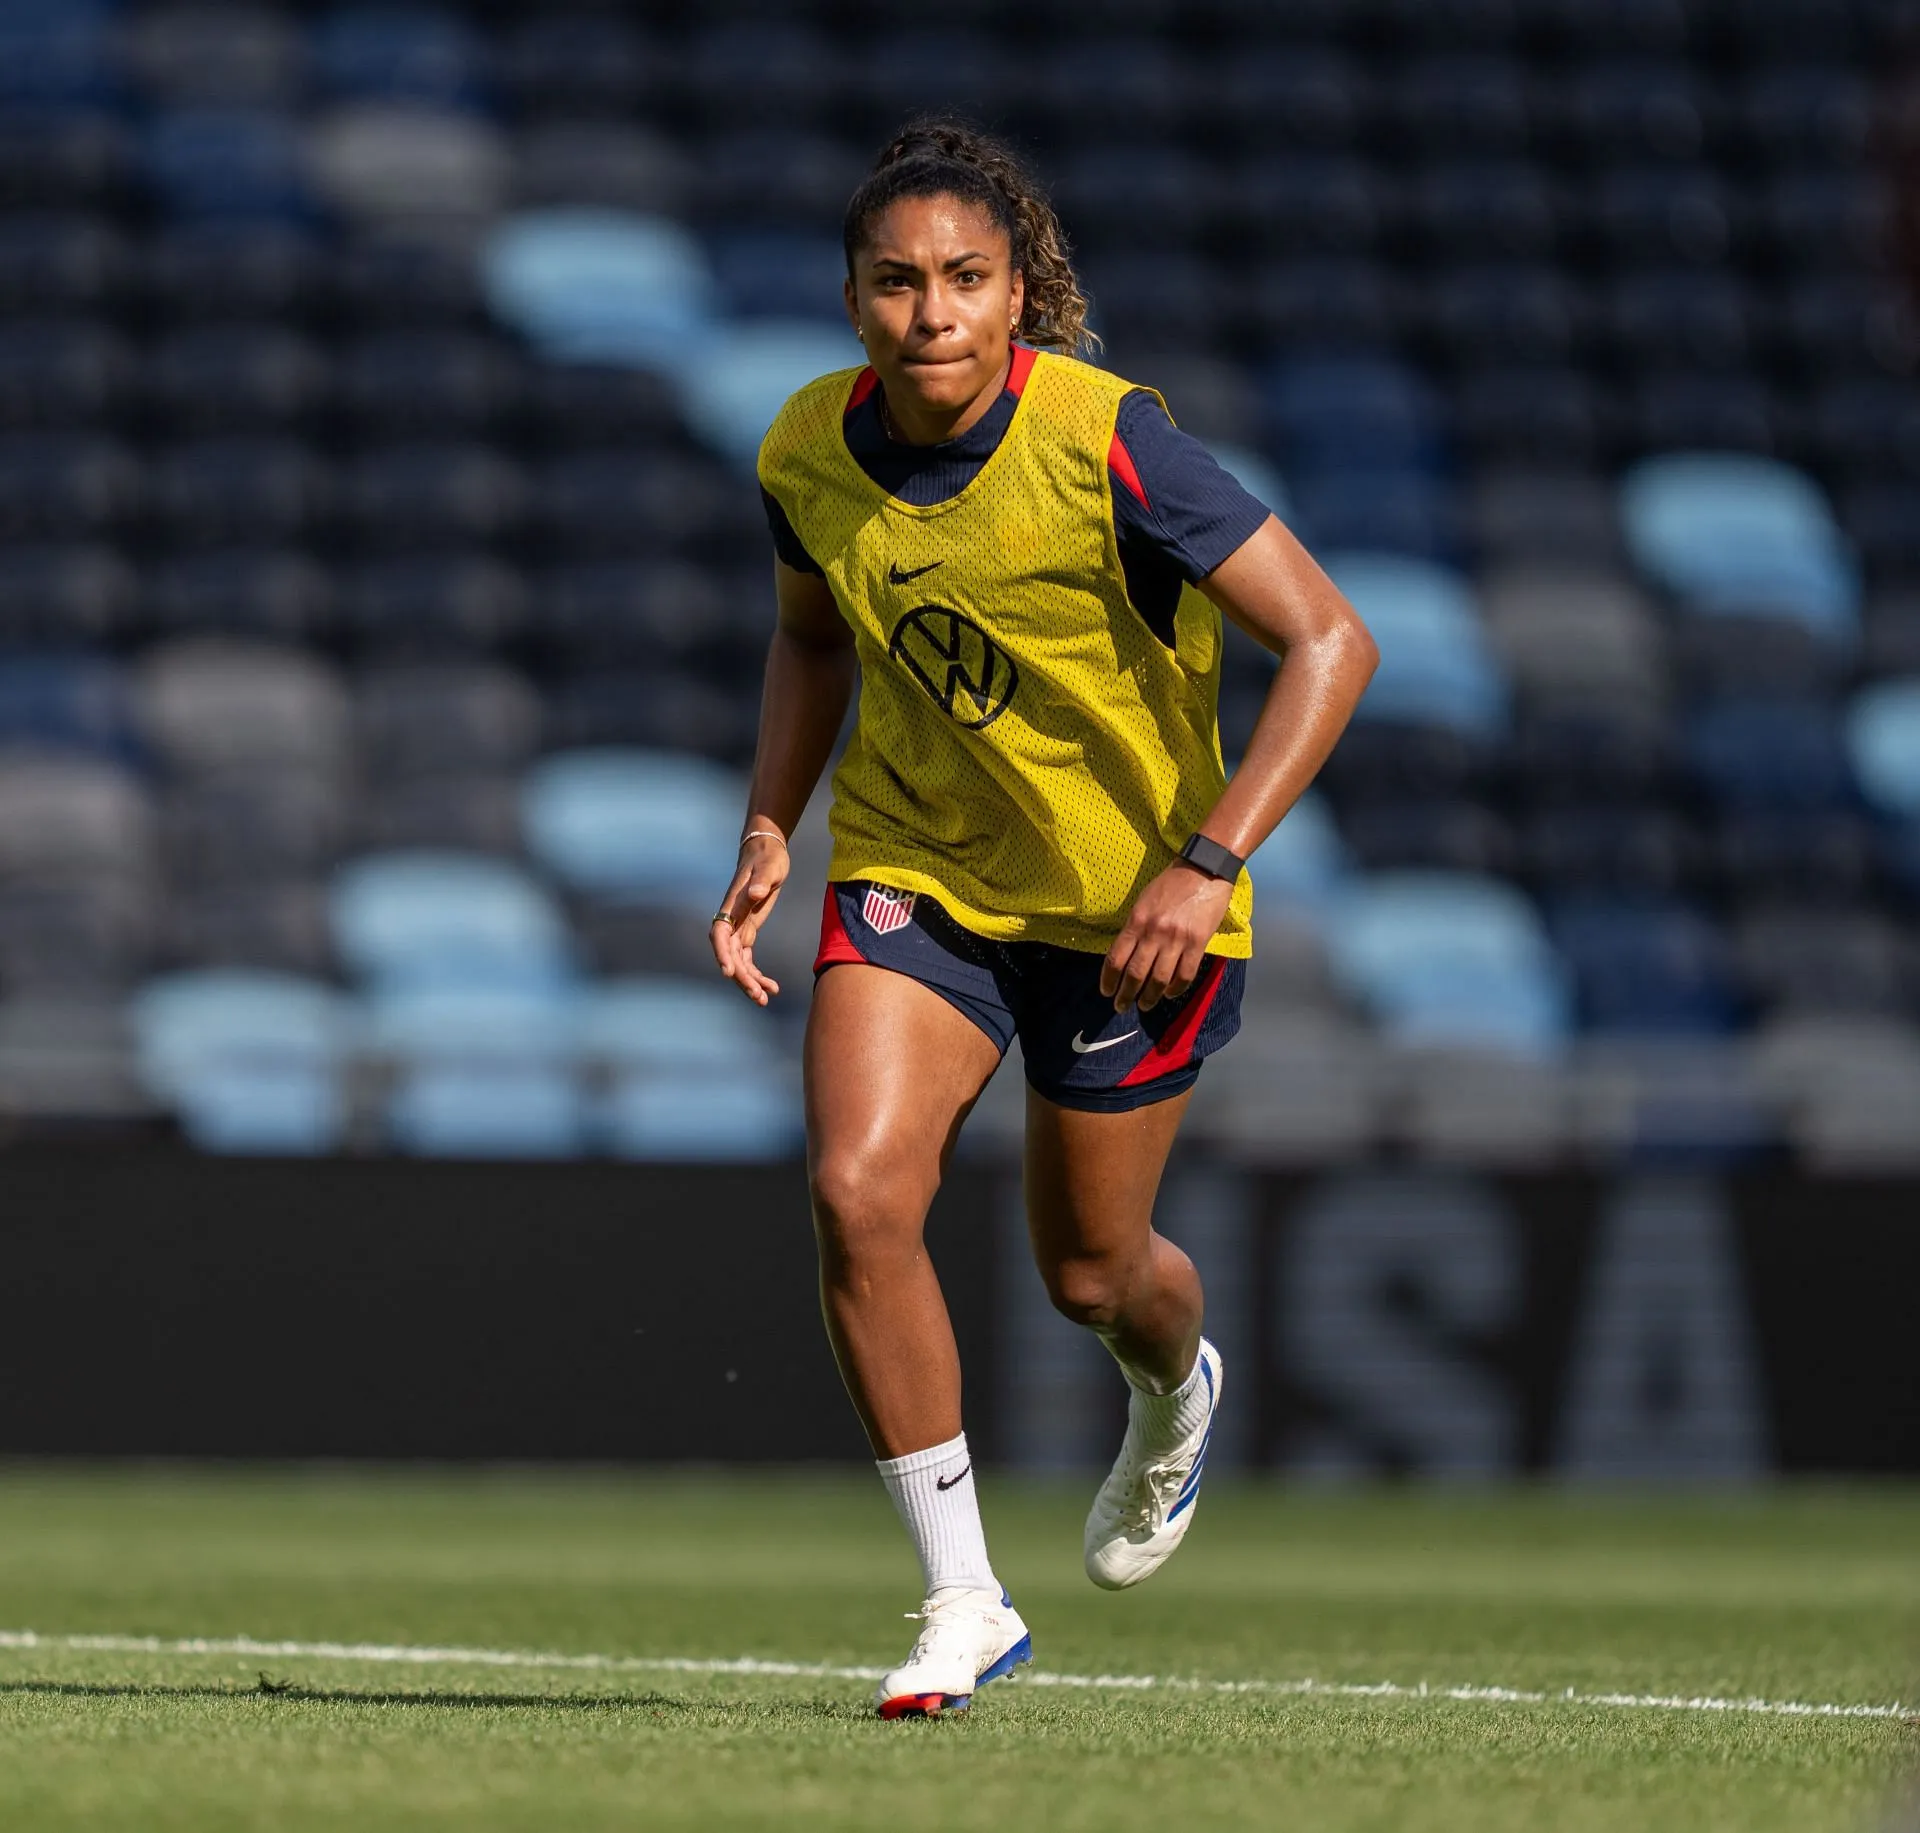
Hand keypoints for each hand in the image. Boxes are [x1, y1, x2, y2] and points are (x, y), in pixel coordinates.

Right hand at [710, 833, 790, 1005]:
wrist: (767, 851)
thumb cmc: (768, 858)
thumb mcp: (769, 867)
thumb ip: (761, 880)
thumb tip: (753, 894)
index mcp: (731, 906)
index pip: (721, 935)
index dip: (722, 954)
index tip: (728, 972)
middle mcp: (731, 920)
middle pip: (730, 955)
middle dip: (741, 977)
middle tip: (759, 996)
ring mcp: (739, 926)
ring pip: (738, 961)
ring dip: (749, 981)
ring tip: (766, 998)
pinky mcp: (748, 930)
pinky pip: (747, 958)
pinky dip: (755, 973)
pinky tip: (770, 987)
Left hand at [1100, 862, 1233, 1013]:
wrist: (1204, 869)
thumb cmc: (1171, 884)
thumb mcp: (1143, 901)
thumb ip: (1135, 927)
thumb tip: (1126, 955)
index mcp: (1137, 921)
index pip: (1116, 958)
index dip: (1109, 979)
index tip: (1107, 991)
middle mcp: (1154, 932)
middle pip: (1135, 973)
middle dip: (1126, 995)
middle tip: (1121, 1007)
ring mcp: (1177, 939)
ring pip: (1160, 979)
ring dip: (1150, 997)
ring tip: (1145, 1005)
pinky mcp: (1198, 942)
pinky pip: (1185, 974)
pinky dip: (1176, 989)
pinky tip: (1170, 994)